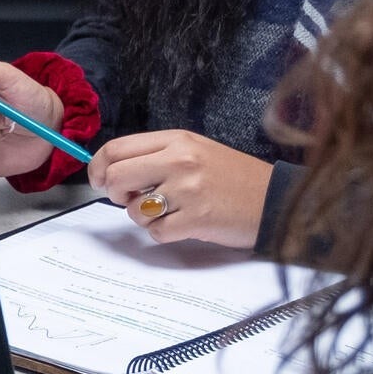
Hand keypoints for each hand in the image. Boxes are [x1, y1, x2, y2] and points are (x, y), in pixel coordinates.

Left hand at [88, 130, 271, 247]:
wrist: (274, 199)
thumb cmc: (232, 176)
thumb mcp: (195, 150)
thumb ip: (155, 155)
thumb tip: (111, 170)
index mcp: (177, 140)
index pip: (116, 149)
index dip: (98, 167)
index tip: (98, 180)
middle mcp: (180, 161)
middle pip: (116, 178)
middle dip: (115, 193)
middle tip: (131, 198)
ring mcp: (188, 191)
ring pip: (134, 210)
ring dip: (143, 216)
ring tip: (170, 210)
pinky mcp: (196, 220)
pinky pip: (156, 232)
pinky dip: (163, 233)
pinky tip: (183, 223)